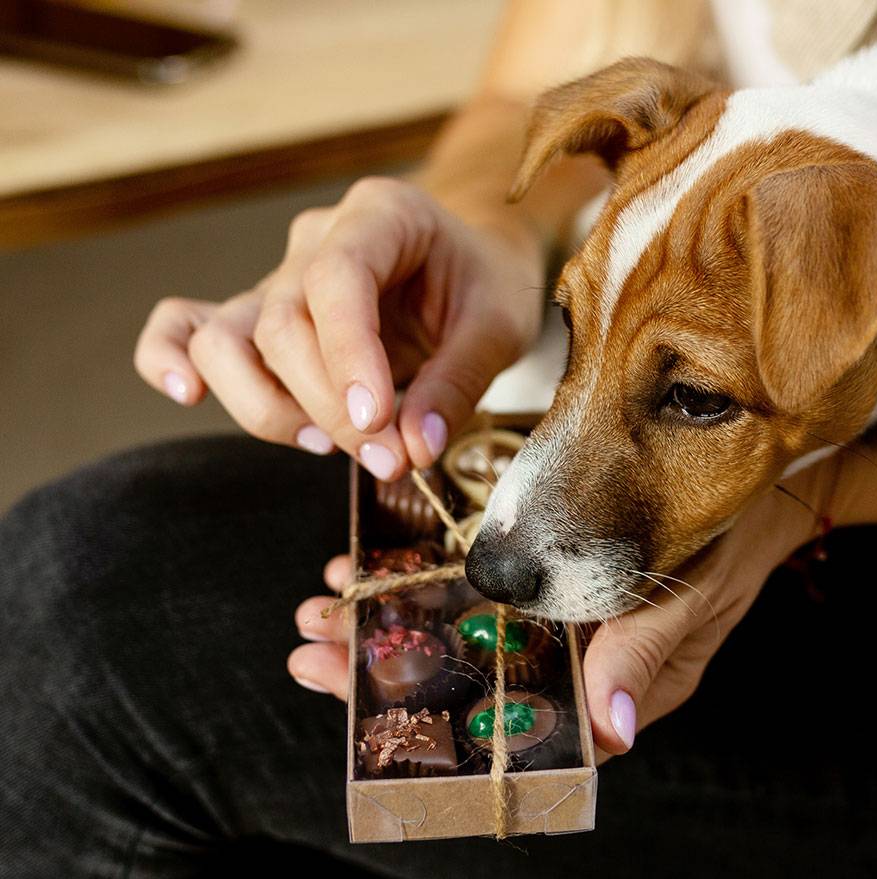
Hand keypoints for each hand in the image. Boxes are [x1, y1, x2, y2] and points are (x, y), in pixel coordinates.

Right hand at [134, 177, 543, 477]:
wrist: (472, 265)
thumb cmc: (486, 285)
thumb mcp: (499, 328)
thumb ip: (456, 385)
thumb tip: (412, 448)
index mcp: (381, 215)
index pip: (337, 277)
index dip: (348, 356)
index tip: (375, 422)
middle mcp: (316, 239)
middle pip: (282, 324)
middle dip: (328, 408)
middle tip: (387, 459)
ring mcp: (277, 276)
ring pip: (224, 337)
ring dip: (266, 405)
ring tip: (328, 442)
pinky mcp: (256, 315)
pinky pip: (183, 325)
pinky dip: (169, 357)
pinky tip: (189, 394)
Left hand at [287, 464, 835, 757]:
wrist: (757, 480)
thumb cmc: (733, 542)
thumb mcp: (692, 596)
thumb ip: (643, 656)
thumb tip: (609, 729)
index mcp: (607, 687)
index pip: (513, 728)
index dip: (435, 725)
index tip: (362, 703)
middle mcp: (573, 660)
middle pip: (469, 681)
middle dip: (389, 671)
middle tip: (312, 652)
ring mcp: (559, 615)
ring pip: (464, 633)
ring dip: (395, 622)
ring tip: (323, 607)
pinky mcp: (551, 569)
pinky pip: (482, 582)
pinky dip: (429, 574)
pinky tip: (379, 558)